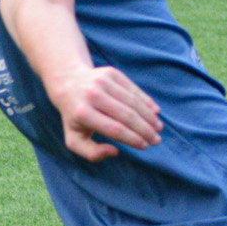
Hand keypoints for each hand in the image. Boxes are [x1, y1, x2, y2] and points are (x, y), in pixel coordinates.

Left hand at [44, 65, 161, 163]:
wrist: (68, 83)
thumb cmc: (75, 117)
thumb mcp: (74, 139)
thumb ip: (91, 153)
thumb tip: (115, 152)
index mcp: (82, 113)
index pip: (114, 129)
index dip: (132, 138)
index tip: (144, 146)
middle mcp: (92, 95)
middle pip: (126, 115)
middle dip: (145, 130)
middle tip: (156, 140)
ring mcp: (102, 81)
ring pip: (132, 101)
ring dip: (148, 116)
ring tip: (158, 128)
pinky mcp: (111, 73)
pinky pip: (133, 89)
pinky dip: (146, 101)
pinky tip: (155, 112)